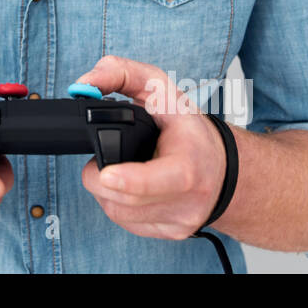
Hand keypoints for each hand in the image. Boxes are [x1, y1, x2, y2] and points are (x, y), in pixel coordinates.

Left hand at [76, 55, 226, 239]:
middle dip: (100, 175)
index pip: (156, 181)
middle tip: (105, 157)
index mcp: (189, 166)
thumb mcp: (161, 89)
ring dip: (106, 191)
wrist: (224, 169)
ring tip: (119, 168)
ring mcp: (178, 222)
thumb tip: (83, 84)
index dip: (129, 179)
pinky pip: (125, 222)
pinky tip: (129, 186)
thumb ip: (121, 74)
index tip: (107, 174)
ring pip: (116, 212)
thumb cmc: (189, 128)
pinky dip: (118, 203)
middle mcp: (187, 201)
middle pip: (122, 198)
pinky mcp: (169, 233)